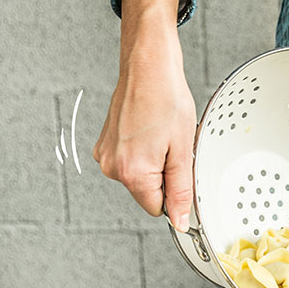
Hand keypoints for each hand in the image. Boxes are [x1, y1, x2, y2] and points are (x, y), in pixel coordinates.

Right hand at [94, 0, 195, 228]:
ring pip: (139, 177)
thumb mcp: (183, 151)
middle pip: (147, 193)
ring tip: (160, 135)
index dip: (175, 196)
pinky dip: (142, 151)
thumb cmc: (166, 99)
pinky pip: (129, 161)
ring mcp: (106, 154)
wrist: (148, 65)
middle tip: (172, 147)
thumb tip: (181, 222)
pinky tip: (149, 130)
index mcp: (132, 173)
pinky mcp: (105, 143)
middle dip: (164, 177)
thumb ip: (181, 191)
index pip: (158, 209)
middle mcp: (113, 167)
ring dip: (153, 163)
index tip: (182, 173)